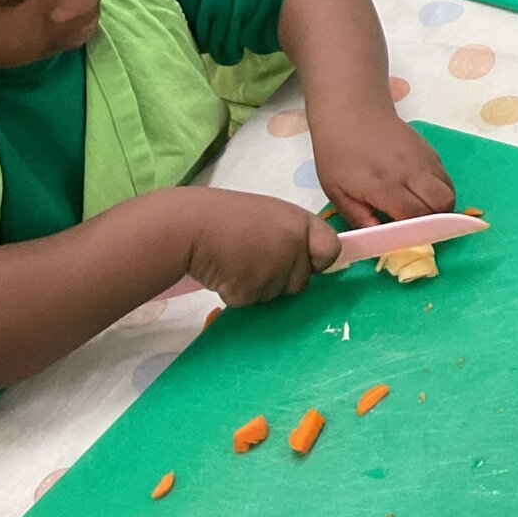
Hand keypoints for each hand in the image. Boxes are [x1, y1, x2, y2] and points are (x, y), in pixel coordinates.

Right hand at [170, 189, 338, 306]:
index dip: (319, 259)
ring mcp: (273, 270)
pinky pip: (250, 300)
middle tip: (254, 258)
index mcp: (300, 222)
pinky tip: (223, 271)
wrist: (186, 227)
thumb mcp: (270, 216)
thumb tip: (305, 259)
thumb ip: (291, 235)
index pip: (331, 249)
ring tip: (235, 261)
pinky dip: (236, 292)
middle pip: (302, 281)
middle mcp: (293, 247)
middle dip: (282, 278)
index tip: (307, 260)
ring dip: (257, 285)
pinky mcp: (250, 290)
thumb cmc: (226, 217)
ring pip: (275, 294)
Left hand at [311, 111, 452, 228]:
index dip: (417, 233)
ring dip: (441, 206)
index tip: (409, 241)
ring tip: (421, 210)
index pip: (415, 216)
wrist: (352, 113)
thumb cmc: (338, 154)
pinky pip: (445, 177)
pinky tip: (420, 192)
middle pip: (442, 205)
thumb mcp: (337, 192)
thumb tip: (381, 240)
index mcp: (384, 185)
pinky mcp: (430, 151)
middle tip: (419, 226)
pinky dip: (439, 190)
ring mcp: (424, 159)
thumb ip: (360, 218)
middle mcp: (410, 172)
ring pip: (449, 191)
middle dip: (436, 222)